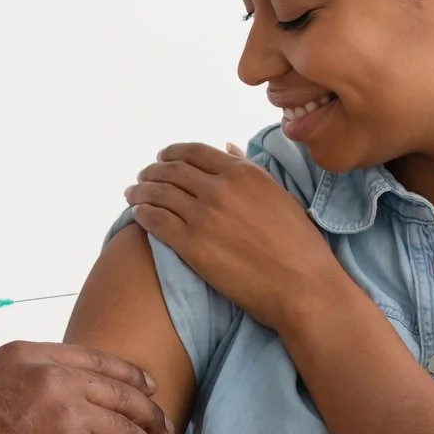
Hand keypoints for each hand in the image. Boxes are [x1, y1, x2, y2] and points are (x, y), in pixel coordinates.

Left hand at [125, 144, 339, 332]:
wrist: (301, 286)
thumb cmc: (299, 244)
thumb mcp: (279, 196)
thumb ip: (249, 171)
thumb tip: (227, 148)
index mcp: (243, 173)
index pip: (195, 152)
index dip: (172, 153)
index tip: (162, 157)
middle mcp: (220, 189)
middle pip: (172, 171)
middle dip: (152, 171)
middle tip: (143, 176)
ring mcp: (203, 216)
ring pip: (159, 194)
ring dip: (140, 191)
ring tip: (132, 194)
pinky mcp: (191, 245)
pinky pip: (155, 222)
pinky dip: (142, 214)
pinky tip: (137, 214)